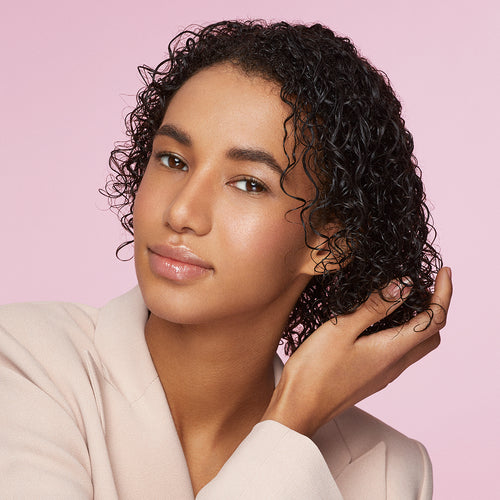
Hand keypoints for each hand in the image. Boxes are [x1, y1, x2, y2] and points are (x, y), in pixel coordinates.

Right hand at [261, 267, 451, 436]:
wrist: (298, 408)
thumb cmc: (315, 369)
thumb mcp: (342, 329)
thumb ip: (374, 307)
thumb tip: (404, 285)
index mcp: (392, 351)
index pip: (434, 320)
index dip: (444, 293)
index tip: (444, 272)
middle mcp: (394, 365)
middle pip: (431, 335)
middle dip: (434, 307)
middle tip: (422, 285)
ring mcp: (383, 373)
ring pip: (415, 344)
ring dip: (417, 320)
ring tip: (400, 297)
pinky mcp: (371, 376)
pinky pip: (398, 351)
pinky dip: (400, 331)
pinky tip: (378, 321)